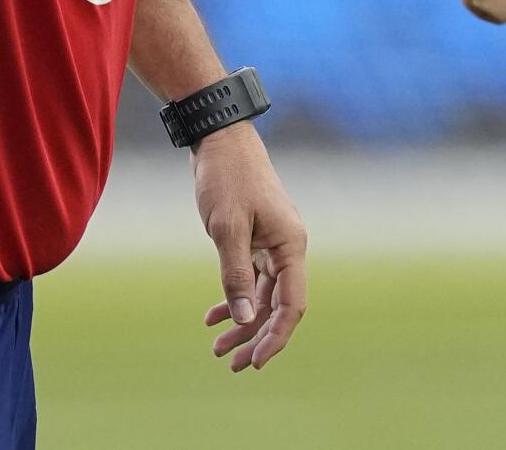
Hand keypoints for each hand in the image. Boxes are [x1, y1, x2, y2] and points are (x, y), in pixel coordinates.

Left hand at [192, 122, 306, 371]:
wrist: (220, 139)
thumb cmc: (226, 179)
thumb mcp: (226, 228)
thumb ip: (236, 275)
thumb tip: (245, 318)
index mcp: (291, 245)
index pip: (292, 304)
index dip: (276, 337)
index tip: (255, 361)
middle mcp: (287, 248)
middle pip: (278, 305)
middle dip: (256, 336)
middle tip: (231, 364)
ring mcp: (272, 243)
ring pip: (263, 295)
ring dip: (242, 321)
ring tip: (217, 349)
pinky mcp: (256, 238)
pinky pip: (251, 278)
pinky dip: (234, 298)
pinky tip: (213, 316)